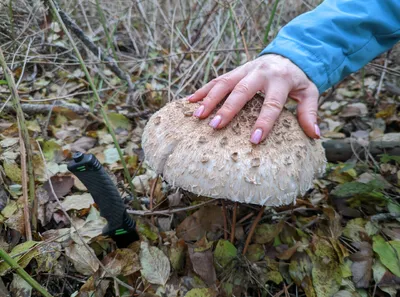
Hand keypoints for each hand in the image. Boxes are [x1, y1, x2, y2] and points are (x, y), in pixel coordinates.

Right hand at [188, 54, 319, 143]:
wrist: (288, 54)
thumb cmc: (298, 79)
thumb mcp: (309, 93)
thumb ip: (309, 113)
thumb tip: (314, 136)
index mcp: (280, 80)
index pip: (272, 104)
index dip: (264, 122)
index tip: (254, 139)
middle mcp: (260, 73)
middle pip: (242, 91)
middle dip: (227, 108)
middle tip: (215, 126)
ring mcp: (245, 70)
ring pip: (224, 83)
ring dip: (209, 99)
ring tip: (197, 115)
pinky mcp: (235, 71)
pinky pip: (216, 79)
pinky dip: (202, 90)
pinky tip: (189, 101)